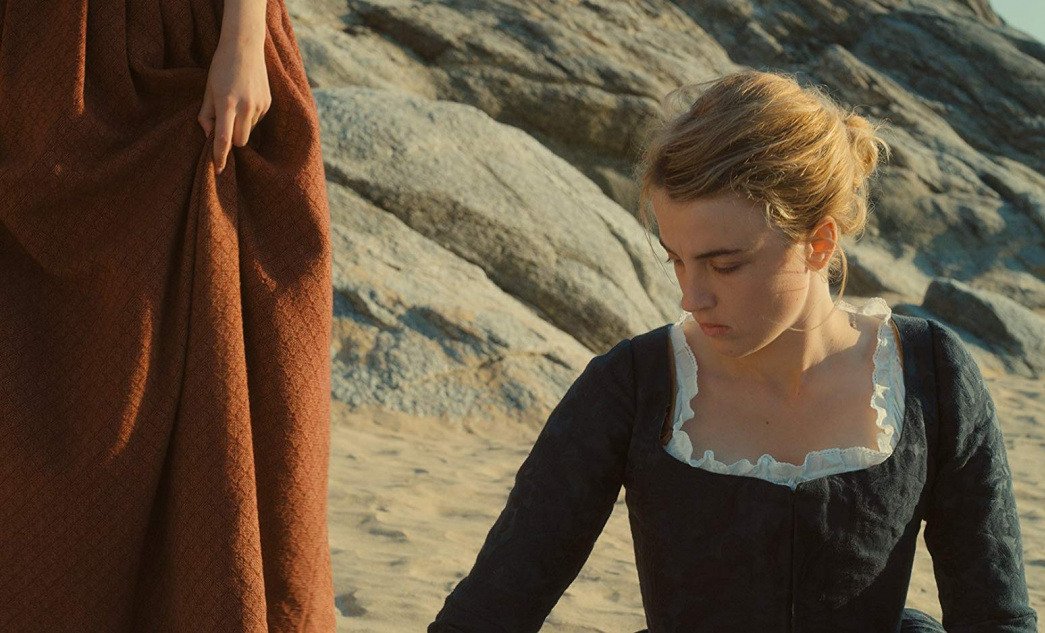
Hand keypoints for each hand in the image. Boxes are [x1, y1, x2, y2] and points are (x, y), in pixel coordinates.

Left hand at [197, 37, 269, 173]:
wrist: (245, 46)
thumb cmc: (221, 67)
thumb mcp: (208, 89)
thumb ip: (206, 114)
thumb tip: (207, 135)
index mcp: (227, 103)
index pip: (223, 138)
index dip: (220, 156)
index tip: (218, 170)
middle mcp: (245, 106)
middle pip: (240, 141)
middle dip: (232, 140)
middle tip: (223, 127)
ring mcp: (259, 105)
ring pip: (249, 131)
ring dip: (240, 127)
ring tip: (234, 107)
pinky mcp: (267, 103)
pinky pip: (256, 120)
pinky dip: (249, 117)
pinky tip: (245, 100)